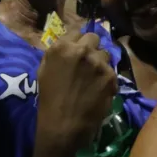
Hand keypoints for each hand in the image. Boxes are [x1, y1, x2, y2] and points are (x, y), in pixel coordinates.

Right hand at [35, 28, 117, 148]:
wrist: (63, 126)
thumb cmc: (49, 100)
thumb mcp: (44, 70)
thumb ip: (57, 53)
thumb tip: (70, 43)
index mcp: (61, 47)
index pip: (76, 30)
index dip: (78, 40)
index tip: (79, 48)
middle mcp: (82, 50)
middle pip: (94, 37)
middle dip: (92, 47)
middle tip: (88, 61)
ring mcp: (98, 62)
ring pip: (106, 53)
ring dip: (101, 62)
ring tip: (94, 78)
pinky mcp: (110, 75)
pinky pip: (112, 71)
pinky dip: (107, 79)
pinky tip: (99, 90)